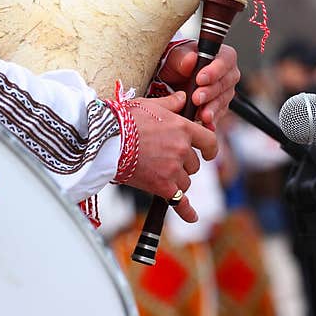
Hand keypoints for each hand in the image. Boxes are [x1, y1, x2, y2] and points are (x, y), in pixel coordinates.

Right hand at [123, 92, 217, 222]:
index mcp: (182, 128)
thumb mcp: (149, 105)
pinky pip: (180, 202)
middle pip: (194, 165)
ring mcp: (173, 169)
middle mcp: (182, 149)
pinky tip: (193, 217)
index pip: (209, 141)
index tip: (209, 154)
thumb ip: (171, 103)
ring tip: (156, 174)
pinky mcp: (162, 186)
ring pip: (185, 182)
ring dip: (176, 180)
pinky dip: (187, 211)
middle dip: (183, 164)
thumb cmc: (124, 120)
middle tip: (163, 160)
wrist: (105, 140)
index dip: (210, 149)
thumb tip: (183, 98)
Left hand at [157, 42, 240, 129]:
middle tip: (196, 98)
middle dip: (210, 92)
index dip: (215, 71)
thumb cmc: (177, 63)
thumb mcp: (175, 56)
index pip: (226, 61)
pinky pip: (218, 115)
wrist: (172, 80)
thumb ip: (182, 57)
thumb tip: (191, 60)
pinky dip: (211, 121)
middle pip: (225, 83)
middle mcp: (227, 75)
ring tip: (201, 115)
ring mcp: (224, 93)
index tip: (200, 79)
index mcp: (222, 56)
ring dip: (212, 109)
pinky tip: (205, 125)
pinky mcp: (219, 108)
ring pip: (222, 101)